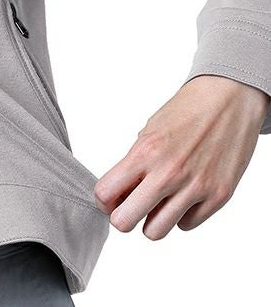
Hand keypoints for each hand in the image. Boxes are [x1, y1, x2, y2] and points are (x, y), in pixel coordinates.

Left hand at [94, 75, 269, 239]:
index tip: (110, 198)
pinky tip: (184, 195)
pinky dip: (180, 215)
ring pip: (155, 232)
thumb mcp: (148, 132)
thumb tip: (118, 197)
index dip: (103, 200)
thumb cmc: (184, 113)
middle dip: (122, 217)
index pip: (104, 193)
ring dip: (151, 220)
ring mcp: (195, 187)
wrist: (227, 100)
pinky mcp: (219, 196)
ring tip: (158, 202)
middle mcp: (168, 173)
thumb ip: (133, 165)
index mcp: (145, 152)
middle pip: (124, 221)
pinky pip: (185, 224)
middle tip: (130, 206)